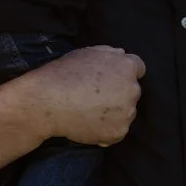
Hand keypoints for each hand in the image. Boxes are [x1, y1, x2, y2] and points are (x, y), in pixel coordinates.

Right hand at [29, 45, 144, 145]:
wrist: (48, 102)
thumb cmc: (63, 74)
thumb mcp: (87, 53)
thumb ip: (108, 54)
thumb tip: (121, 55)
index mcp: (126, 67)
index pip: (138, 68)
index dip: (123, 73)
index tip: (111, 79)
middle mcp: (132, 89)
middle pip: (131, 91)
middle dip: (119, 93)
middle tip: (96, 98)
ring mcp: (127, 113)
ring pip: (126, 113)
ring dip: (114, 113)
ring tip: (89, 113)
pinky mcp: (119, 132)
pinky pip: (117, 131)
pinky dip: (106, 131)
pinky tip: (89, 125)